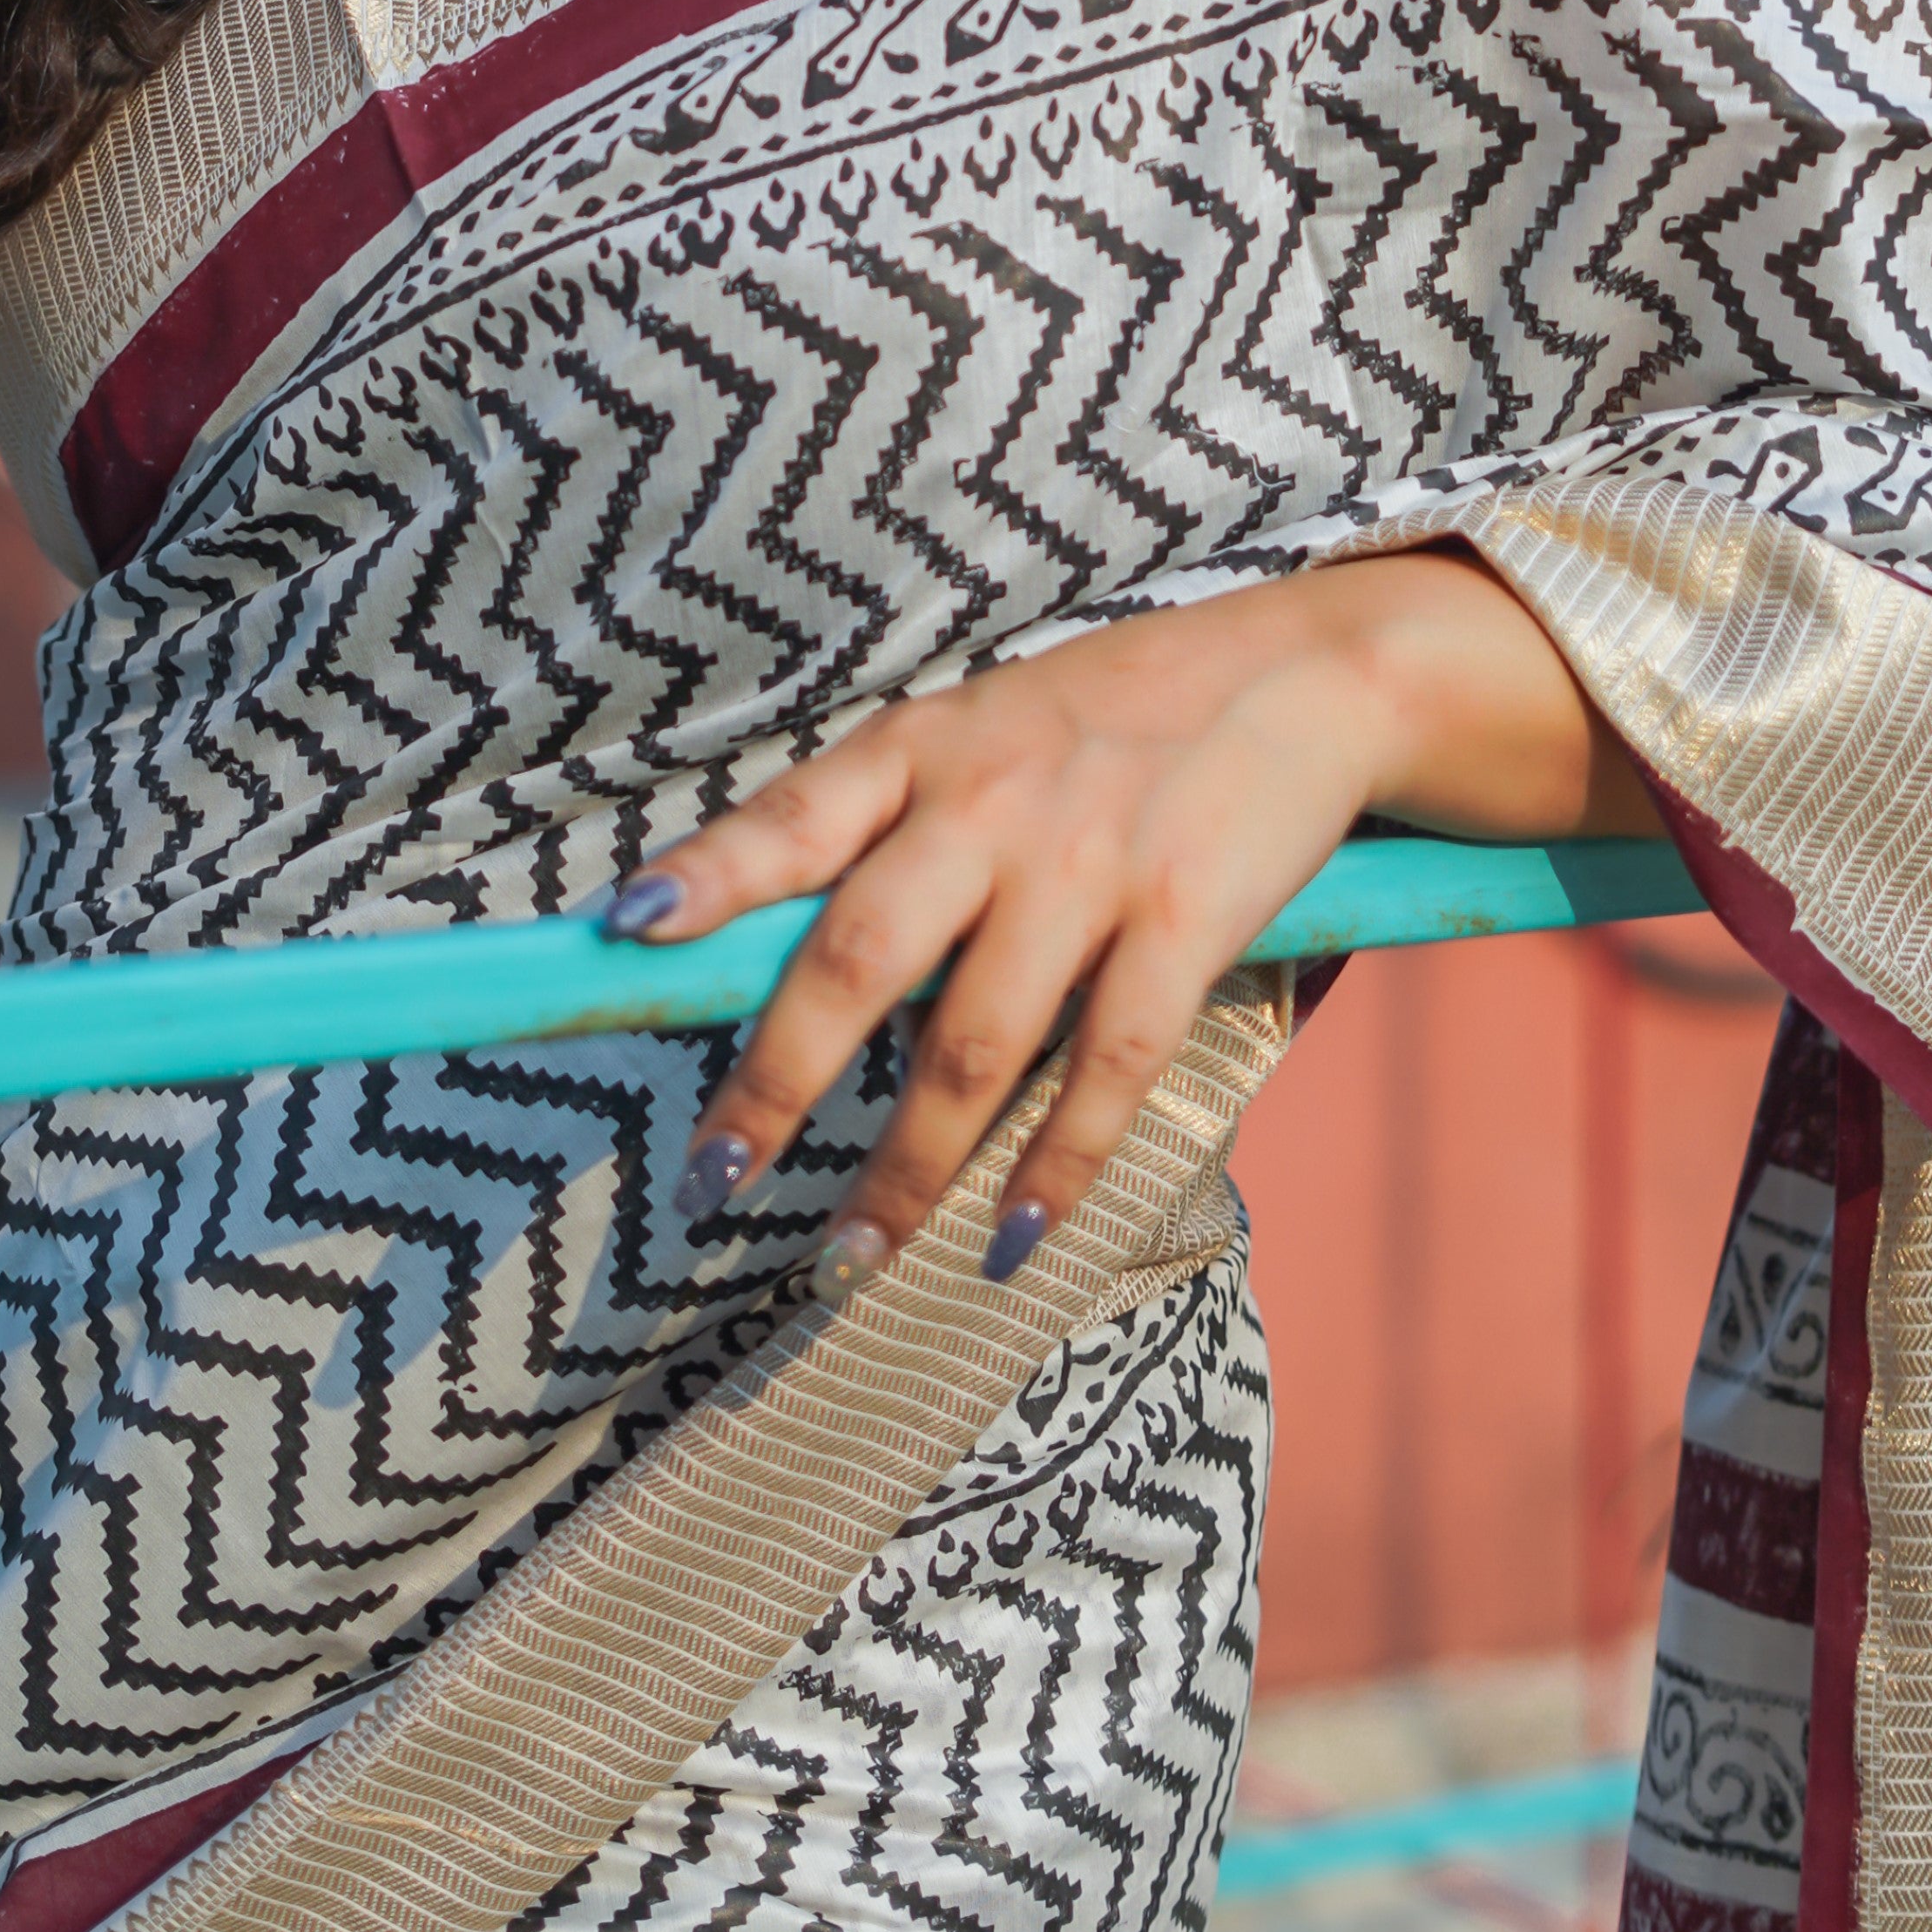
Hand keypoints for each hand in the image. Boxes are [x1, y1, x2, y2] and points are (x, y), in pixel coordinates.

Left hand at [609, 553, 1646, 1287]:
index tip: (625, 932)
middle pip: (860, 959)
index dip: (706, 872)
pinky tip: (1010, 1238)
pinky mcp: (1185, 919)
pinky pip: (1104, 1068)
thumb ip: (892, 830)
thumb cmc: (1111, 720)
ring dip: (904, 1172)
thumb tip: (789, 974)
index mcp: (924, 746)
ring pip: (971, 1046)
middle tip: (710, 1187)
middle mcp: (992, 801)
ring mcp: (1090, 864)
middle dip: (776, 1085)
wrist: (1306, 672)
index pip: (793, 815)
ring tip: (847, 1259)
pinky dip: (1053, 1165)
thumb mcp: (982, 731)